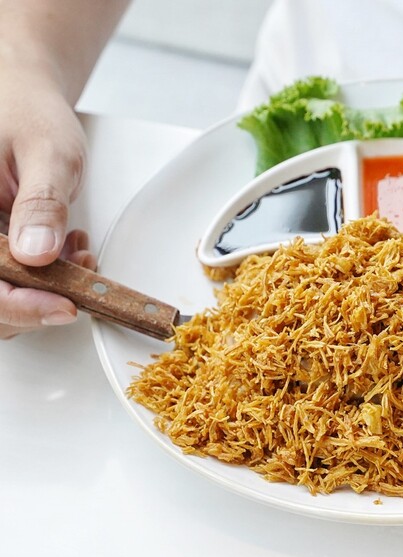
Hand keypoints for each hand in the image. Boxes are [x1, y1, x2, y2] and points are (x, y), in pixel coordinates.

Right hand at [0, 62, 94, 338]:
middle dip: (36, 301)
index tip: (64, 306)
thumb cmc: (26, 111)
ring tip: (78, 255)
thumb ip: (42, 203)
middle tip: (82, 282)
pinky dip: (45, 277)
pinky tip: (69, 250)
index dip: (17, 305)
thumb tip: (36, 253)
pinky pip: (10, 278)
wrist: (19, 94)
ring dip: (44, 291)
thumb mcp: (47, 152)